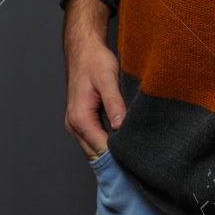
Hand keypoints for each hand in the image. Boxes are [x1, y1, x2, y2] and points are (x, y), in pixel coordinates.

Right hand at [63, 0, 126, 159]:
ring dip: (110, 155)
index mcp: (80, 117)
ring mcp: (75, 124)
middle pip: (96, 154)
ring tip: (133, 159)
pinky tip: (121, 147)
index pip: (101, 148)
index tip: (137, 162)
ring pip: (94, 149)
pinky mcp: (81, 120)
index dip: (119, 156)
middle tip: (140, 166)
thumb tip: (121, 127)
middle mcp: (74, 124)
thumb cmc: (94, 61)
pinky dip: (105, 146)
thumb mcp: (108, 79)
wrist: (83, 49)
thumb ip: (114, 103)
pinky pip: (93, 140)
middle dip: (115, 161)